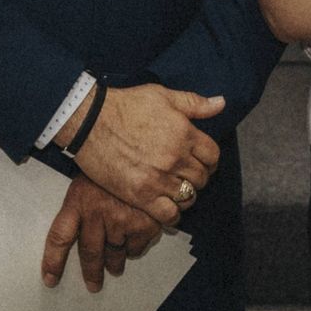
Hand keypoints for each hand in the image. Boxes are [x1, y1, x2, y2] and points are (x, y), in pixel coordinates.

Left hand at [42, 176, 162, 291]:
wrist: (149, 154)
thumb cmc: (117, 165)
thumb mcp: (91, 177)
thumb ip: (82, 204)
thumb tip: (76, 231)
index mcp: (78, 201)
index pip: (59, 237)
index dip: (53, 262)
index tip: (50, 280)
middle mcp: (97, 214)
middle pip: (90, 253)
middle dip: (92, 272)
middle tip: (94, 284)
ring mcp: (121, 221)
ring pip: (115, 253)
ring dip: (115, 262)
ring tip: (116, 266)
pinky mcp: (144, 225)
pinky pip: (136, 248)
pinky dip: (135, 248)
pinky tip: (135, 240)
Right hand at [59, 81, 221, 225]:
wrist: (88, 122)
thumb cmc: (124, 106)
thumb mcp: (162, 95)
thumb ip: (194, 103)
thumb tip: (221, 103)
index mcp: (185, 134)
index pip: (213, 155)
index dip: (210, 160)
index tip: (201, 162)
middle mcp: (176, 158)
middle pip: (202, 178)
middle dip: (197, 177)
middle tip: (186, 176)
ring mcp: (159, 178)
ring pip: (188, 197)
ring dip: (186, 195)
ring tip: (176, 191)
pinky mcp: (140, 194)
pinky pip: (168, 214)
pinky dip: (172, 215)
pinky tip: (167, 208)